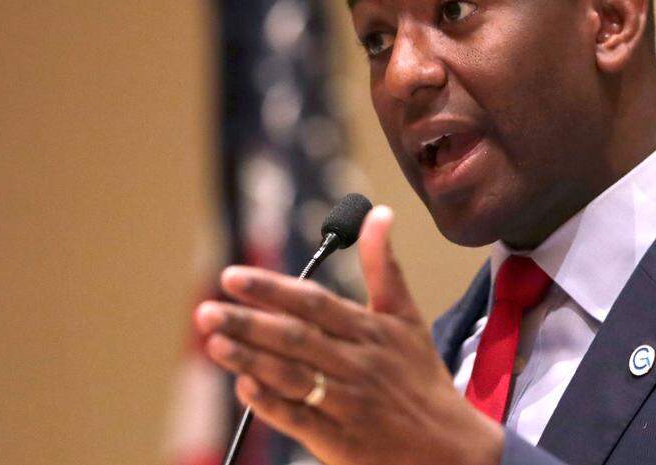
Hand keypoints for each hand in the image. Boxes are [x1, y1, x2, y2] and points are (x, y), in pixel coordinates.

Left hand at [194, 205, 503, 464]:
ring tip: (214, 341)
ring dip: (250, 359)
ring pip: (292, 376)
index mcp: (371, 331)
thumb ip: (384, 267)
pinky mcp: (340, 440)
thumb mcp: (407, 318)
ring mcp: (348, 403)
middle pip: (297, 337)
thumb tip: (379, 213)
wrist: (448, 447)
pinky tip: (243, 386)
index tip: (233, 277)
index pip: (315, 303)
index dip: (273, 290)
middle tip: (207, 309)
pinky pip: (299, 418)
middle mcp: (358, 364)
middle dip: (249, 322)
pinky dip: (269, 403)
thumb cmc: (420, 377)